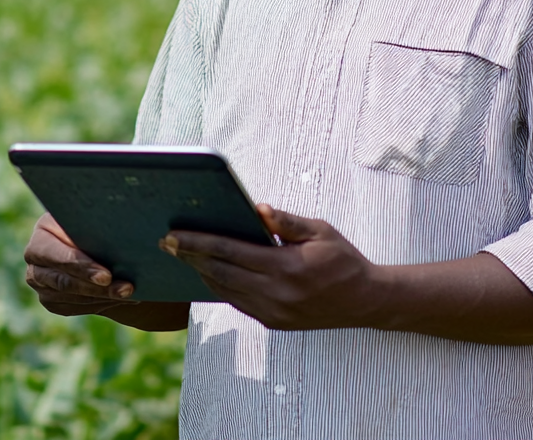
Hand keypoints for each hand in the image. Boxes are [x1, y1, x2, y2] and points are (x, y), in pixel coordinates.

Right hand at [23, 212, 135, 315]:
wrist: (90, 242)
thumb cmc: (93, 223)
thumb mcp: (92, 220)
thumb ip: (99, 228)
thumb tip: (129, 235)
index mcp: (42, 234)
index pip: (57, 255)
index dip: (81, 266)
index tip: (107, 276)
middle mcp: (35, 261)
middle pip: (64, 281)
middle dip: (96, 287)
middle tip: (125, 289)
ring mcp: (41, 283)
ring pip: (71, 297)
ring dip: (103, 297)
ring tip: (130, 292)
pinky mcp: (51, 300)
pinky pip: (75, 307)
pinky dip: (100, 303)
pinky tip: (120, 297)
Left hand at [159, 204, 376, 329]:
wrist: (366, 302)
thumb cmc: (343, 260)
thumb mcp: (320, 231)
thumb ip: (286, 222)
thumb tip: (256, 208)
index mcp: (286, 268)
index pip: (231, 252)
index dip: (199, 242)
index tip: (175, 235)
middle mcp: (276, 294)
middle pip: (220, 273)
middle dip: (190, 256)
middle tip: (166, 242)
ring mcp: (273, 313)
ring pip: (225, 290)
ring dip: (201, 272)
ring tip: (182, 254)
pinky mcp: (274, 323)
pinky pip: (238, 303)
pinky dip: (220, 286)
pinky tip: (208, 272)